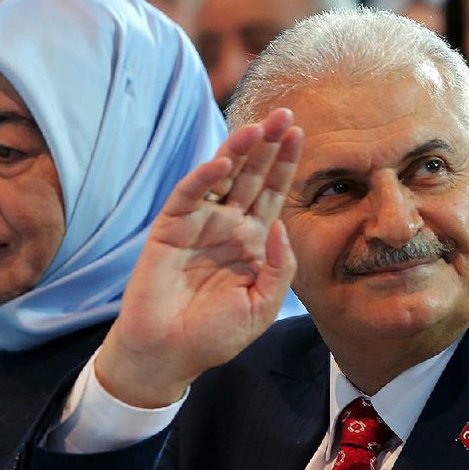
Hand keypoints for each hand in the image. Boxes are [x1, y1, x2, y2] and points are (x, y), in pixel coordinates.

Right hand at [95, 108, 302, 406]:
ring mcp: (199, 225)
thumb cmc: (215, 335)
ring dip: (238, 152)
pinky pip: (189, 197)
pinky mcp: (170, 228)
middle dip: (268, 147)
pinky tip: (221, 164)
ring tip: (258, 127)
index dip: (286, 165)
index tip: (300, 134)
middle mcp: (228, 226)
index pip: (273, 194)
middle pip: (251, 177)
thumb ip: (280, 267)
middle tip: (285, 115)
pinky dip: (203, 180)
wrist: (167, 354)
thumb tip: (282, 226)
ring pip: (221, 179)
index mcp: (253, 242)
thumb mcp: (261, 306)